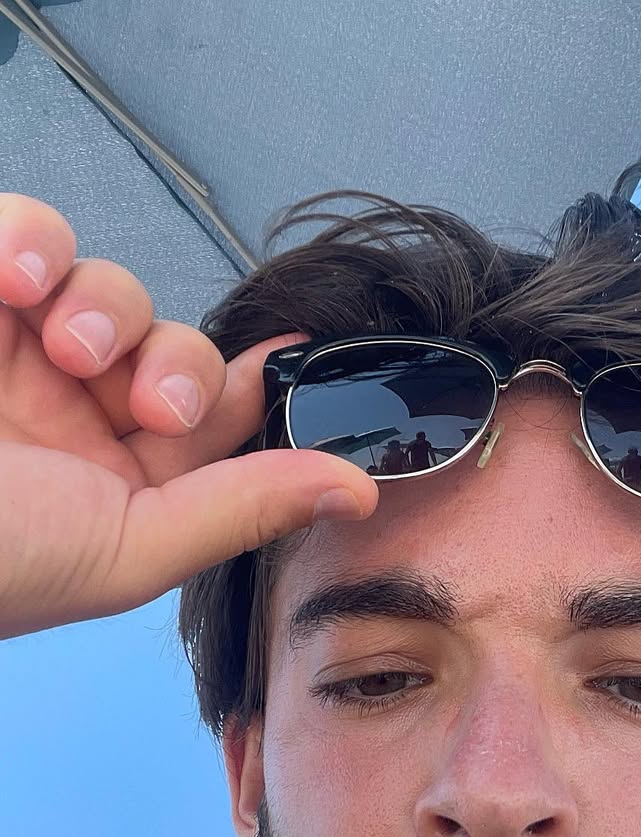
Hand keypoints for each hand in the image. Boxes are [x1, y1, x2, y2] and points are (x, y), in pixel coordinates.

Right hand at [0, 194, 377, 639]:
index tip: (296, 358)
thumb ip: (240, 509)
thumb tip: (358, 488)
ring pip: (103, 287)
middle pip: (167, 346)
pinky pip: (22, 235)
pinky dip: (29, 243)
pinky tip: (12, 284)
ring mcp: (15, 352)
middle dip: (170, 361)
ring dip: (103, 306)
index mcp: (122, 483)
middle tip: (142, 396)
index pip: (210, 419)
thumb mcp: (128, 548)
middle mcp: (74, 416)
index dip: (253, 388)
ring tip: (64, 344)